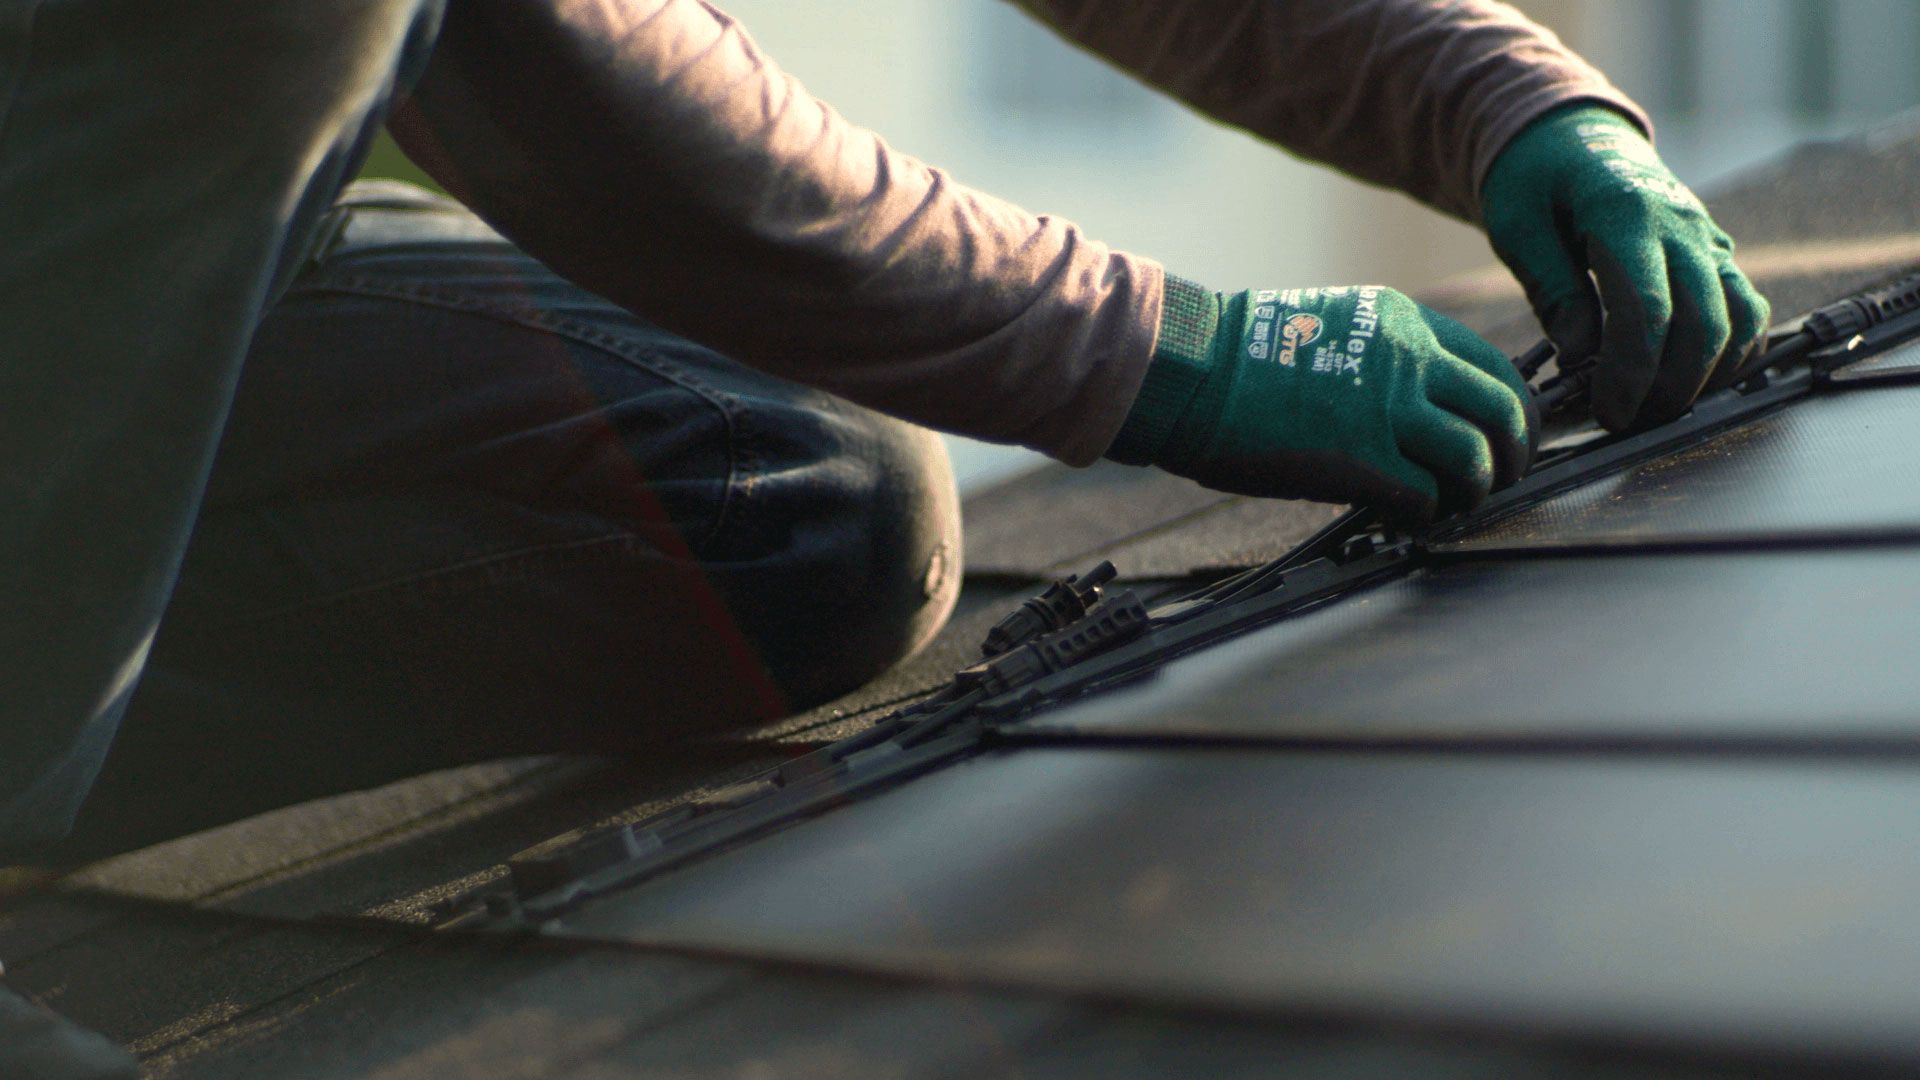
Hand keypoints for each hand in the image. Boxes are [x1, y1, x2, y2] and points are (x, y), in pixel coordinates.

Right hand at [1107, 277, 1534, 523]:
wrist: (1195, 371)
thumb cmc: (1245, 355)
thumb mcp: (1334, 323)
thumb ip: (1386, 354)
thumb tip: (1419, 401)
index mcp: (1403, 322)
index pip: (1494, 364)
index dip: (1513, 408)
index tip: (1506, 435)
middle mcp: (1408, 360)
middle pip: (1503, 410)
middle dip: (1515, 452)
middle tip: (1503, 476)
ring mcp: (1388, 410)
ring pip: (1475, 457)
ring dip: (1474, 489)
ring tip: (1454, 502)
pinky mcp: (1362, 460)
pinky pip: (1426, 496)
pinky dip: (1427, 513)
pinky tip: (1408, 516)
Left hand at [1481, 105, 1768, 430]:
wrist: (1572, 135)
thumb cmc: (1534, 179)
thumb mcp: (1518, 226)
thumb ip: (1553, 290)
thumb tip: (1579, 356)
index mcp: (1626, 216)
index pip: (1648, 310)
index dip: (1632, 372)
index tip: (1607, 412)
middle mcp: (1681, 227)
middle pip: (1705, 324)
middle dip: (1670, 388)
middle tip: (1627, 422)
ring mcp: (1706, 239)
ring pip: (1740, 320)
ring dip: (1706, 377)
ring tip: (1655, 408)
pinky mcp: (1715, 252)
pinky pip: (1747, 308)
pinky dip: (1732, 353)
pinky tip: (1691, 381)